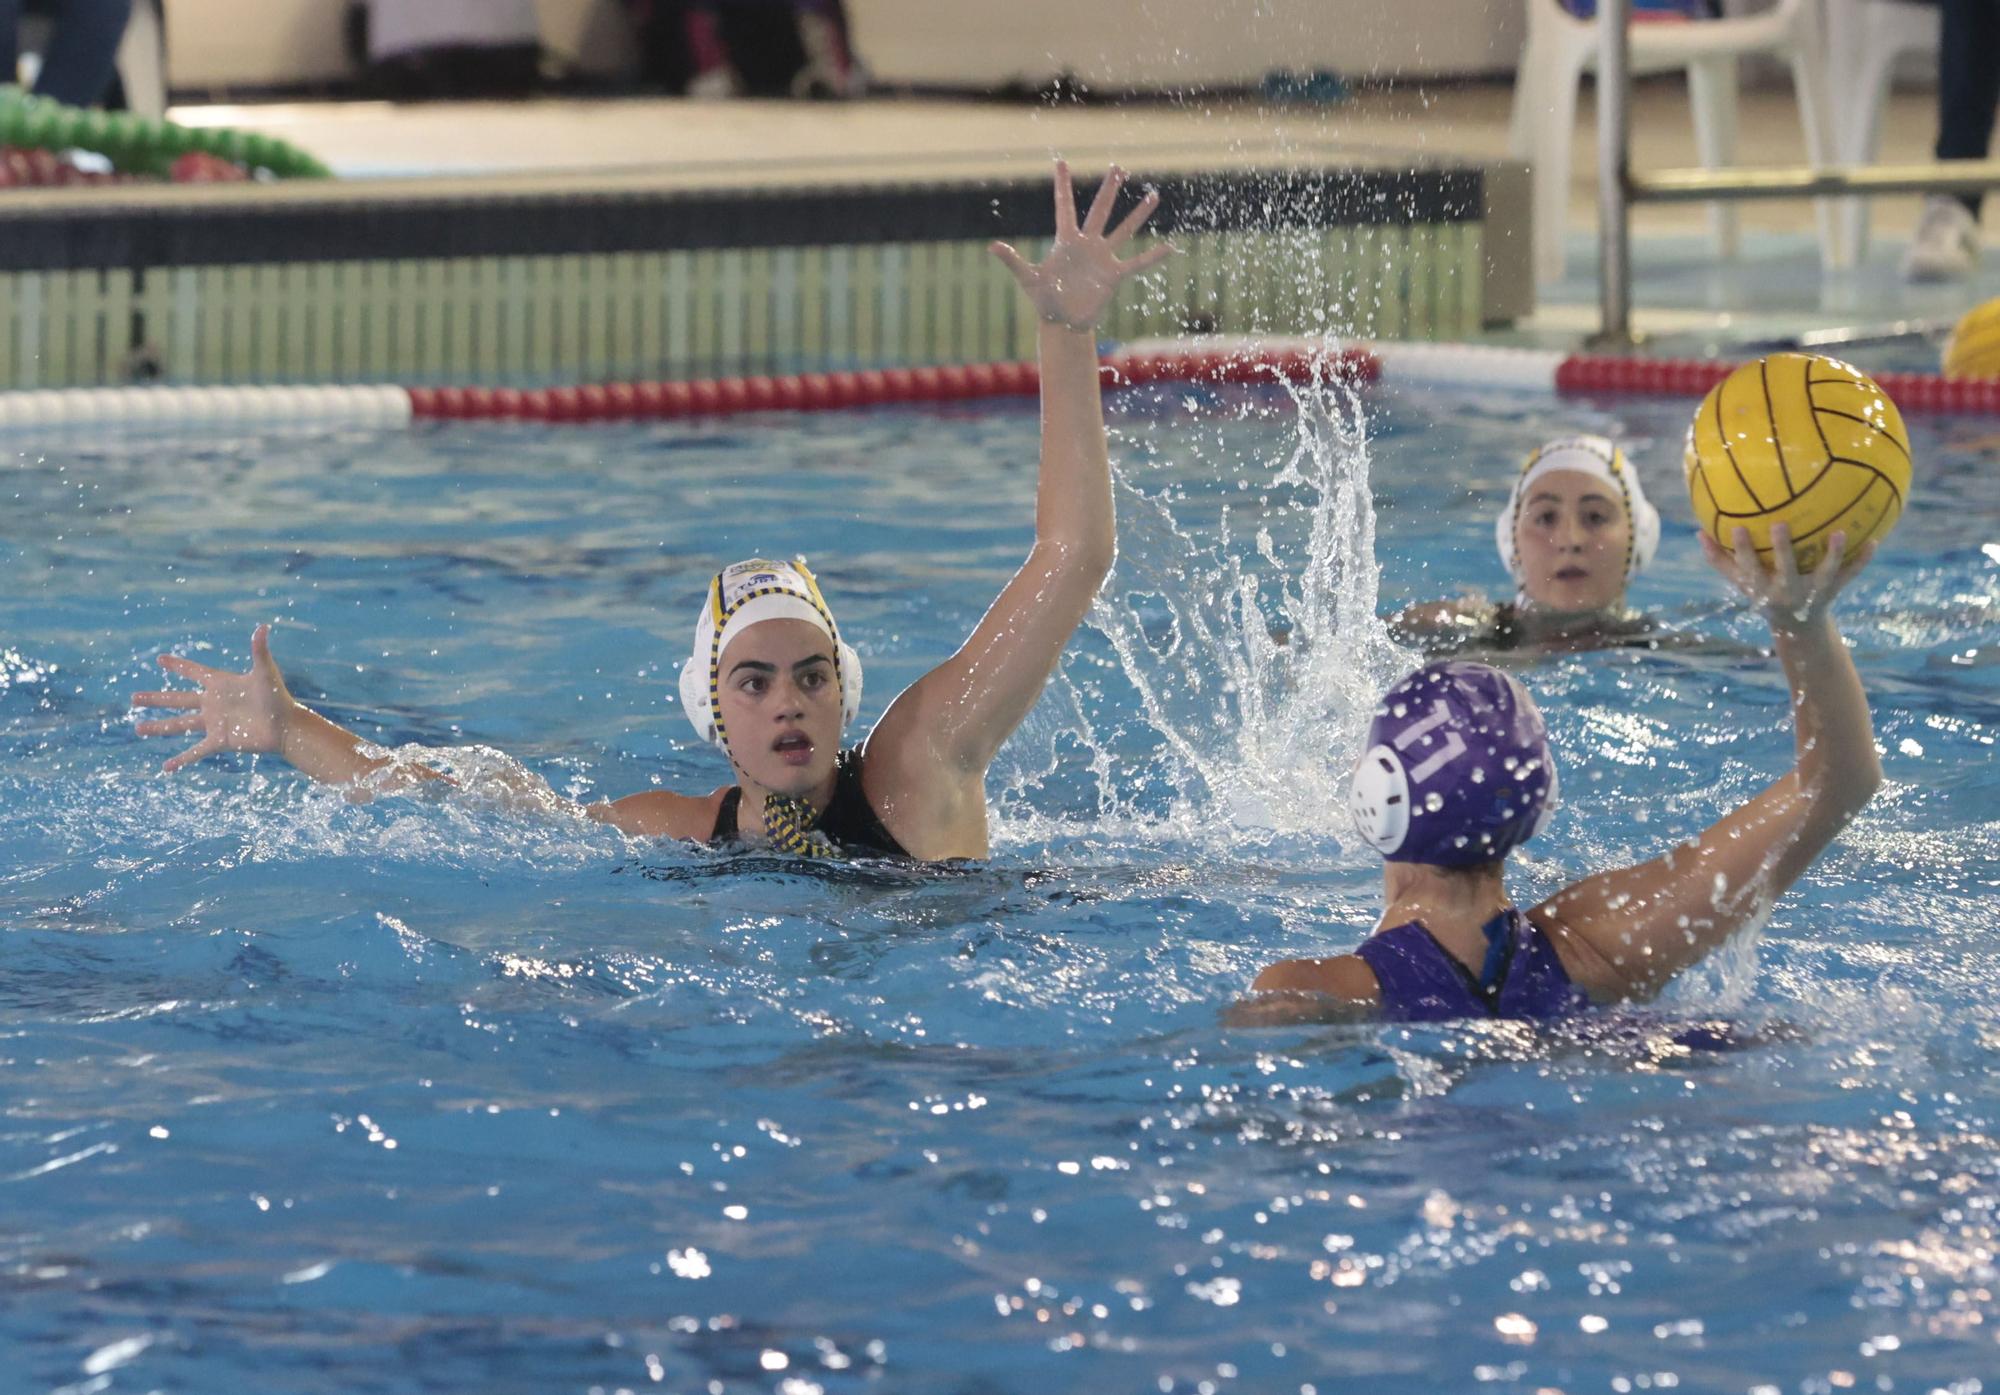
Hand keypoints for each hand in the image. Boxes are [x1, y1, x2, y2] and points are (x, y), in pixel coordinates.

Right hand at [133, 624, 299, 772]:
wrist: (287, 726)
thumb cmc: (278, 697)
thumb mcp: (266, 672)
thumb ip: (259, 650)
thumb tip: (263, 626)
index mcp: (221, 684)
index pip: (194, 671)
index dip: (178, 666)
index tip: (160, 659)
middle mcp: (213, 703)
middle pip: (178, 699)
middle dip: (156, 699)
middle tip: (133, 698)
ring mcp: (215, 722)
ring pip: (180, 725)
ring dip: (159, 727)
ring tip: (138, 728)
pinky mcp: (220, 740)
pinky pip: (196, 750)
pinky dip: (182, 759)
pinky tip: (166, 768)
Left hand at [990, 160, 1175, 331]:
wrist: (1063, 322)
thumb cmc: (1044, 300)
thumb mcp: (1028, 279)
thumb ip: (1013, 261)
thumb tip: (992, 246)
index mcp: (1066, 241)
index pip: (1064, 207)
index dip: (1063, 185)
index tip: (1061, 161)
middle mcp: (1087, 244)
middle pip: (1100, 210)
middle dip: (1109, 189)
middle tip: (1118, 167)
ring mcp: (1103, 257)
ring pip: (1124, 230)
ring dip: (1138, 214)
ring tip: (1154, 195)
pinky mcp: (1114, 275)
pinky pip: (1137, 263)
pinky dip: (1153, 257)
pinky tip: (1171, 248)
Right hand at [1701, 523, 1872, 636]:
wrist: (1797, 627)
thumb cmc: (1764, 595)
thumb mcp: (1741, 582)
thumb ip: (1720, 560)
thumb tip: (1698, 533)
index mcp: (1763, 589)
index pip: (1748, 569)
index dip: (1743, 550)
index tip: (1738, 527)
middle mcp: (1787, 592)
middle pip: (1784, 572)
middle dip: (1782, 551)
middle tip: (1779, 526)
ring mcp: (1813, 593)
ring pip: (1824, 573)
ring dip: (1832, 555)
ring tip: (1839, 532)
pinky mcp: (1834, 591)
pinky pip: (1850, 575)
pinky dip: (1861, 560)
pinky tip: (1873, 540)